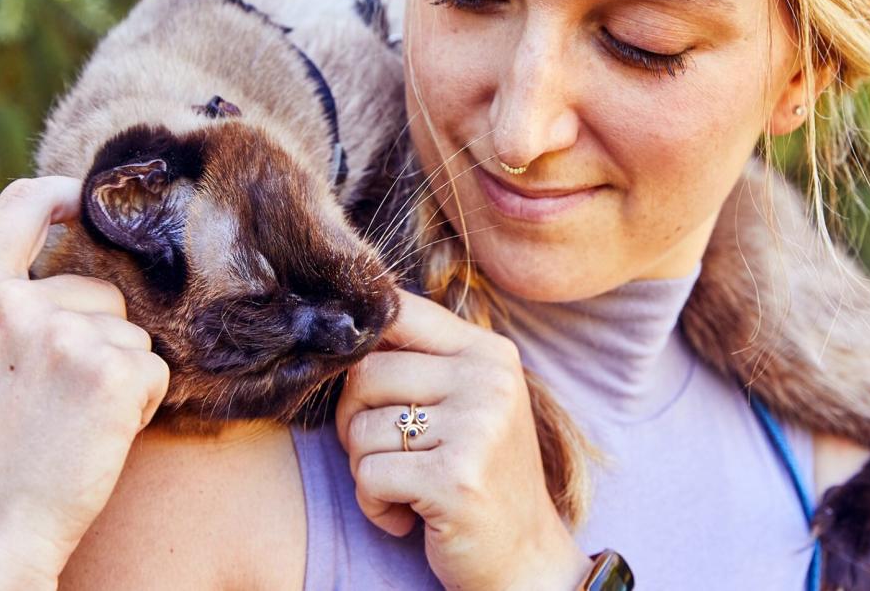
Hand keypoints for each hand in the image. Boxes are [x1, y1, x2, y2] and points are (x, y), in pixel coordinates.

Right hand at [0, 177, 170, 588]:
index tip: (84, 200)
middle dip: (99, 341)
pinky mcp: (111, 370)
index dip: (60, 197)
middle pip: (101, 294)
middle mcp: (16, 302)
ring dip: (118, 377)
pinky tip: (96, 440)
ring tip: (69, 427)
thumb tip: (68, 276)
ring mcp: (65, 333)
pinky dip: (140, 406)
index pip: (19, 208)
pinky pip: (154, 372)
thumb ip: (4, 312)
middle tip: (56, 406)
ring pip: (132, 337)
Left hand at [336, 290, 592, 590]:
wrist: (525, 558)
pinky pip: (369, 476)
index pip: (400, 312)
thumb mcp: (467, 402)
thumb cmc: (479, 475)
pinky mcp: (455, 480)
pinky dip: (374, 504)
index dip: (359, 345)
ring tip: (407, 487)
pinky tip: (407, 516)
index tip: (364, 388)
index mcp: (489, 353)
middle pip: (365, 373)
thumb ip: (421, 360)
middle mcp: (488, 381)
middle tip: (383, 452)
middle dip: (353, 421)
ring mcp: (477, 429)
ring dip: (366, 470)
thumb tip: (344, 329)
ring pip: (361, 429)